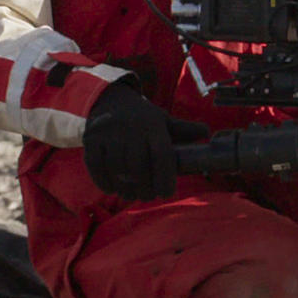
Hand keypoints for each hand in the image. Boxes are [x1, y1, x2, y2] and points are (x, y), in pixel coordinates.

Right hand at [81, 82, 210, 200]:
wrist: (109, 100)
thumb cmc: (142, 118)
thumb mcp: (163, 120)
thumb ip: (183, 129)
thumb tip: (207, 132)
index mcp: (153, 125)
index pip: (162, 155)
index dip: (165, 178)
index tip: (167, 193)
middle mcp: (131, 128)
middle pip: (139, 166)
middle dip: (145, 187)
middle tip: (148, 196)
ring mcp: (108, 133)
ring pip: (117, 168)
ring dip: (125, 188)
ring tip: (132, 196)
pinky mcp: (91, 139)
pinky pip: (95, 165)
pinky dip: (104, 181)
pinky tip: (112, 189)